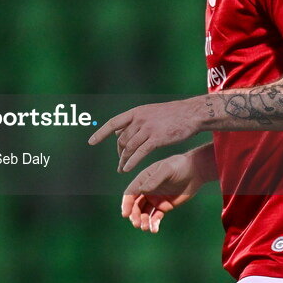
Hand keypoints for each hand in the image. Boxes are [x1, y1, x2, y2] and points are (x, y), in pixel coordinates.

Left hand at [89, 99, 203, 171]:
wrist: (191, 113)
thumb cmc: (172, 115)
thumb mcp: (150, 113)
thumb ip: (134, 122)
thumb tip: (117, 132)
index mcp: (136, 112)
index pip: (113, 123)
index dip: (101, 133)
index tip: (91, 142)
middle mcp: (139, 119)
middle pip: (122, 140)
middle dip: (119, 153)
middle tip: (119, 163)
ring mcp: (147, 129)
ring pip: (129, 148)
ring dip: (123, 160)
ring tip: (121, 170)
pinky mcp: (157, 138)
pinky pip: (139, 153)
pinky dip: (131, 162)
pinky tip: (127, 169)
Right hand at [121, 153, 205, 232]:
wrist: (194, 172)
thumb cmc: (179, 166)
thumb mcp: (166, 170)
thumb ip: (155, 180)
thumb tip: (142, 190)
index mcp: (143, 179)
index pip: (131, 193)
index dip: (126, 204)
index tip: (125, 214)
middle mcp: (147, 190)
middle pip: (136, 206)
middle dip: (135, 216)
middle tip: (137, 224)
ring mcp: (155, 199)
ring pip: (144, 213)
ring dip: (143, 221)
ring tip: (146, 228)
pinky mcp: (164, 206)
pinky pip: (156, 217)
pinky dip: (153, 224)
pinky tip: (154, 230)